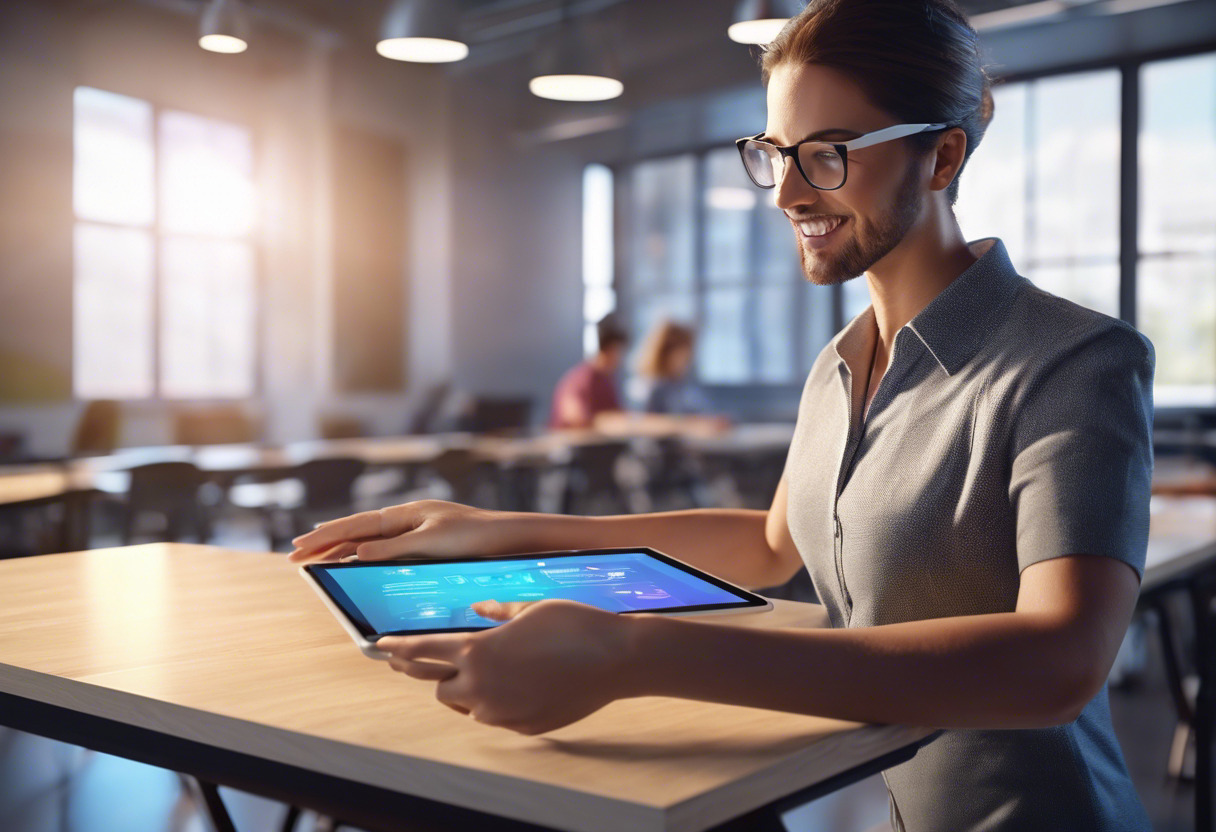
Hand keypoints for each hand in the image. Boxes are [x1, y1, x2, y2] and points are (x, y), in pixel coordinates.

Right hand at [287, 500, 518, 563]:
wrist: (506, 537)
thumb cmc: (474, 537)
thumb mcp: (432, 543)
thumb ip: (394, 548)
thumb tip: (358, 552)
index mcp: (405, 514)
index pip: (356, 526)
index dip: (326, 537)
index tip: (300, 547)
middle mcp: (406, 518)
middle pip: (357, 531)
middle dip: (324, 542)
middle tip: (294, 556)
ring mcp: (414, 529)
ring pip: (368, 539)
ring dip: (340, 547)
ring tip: (313, 555)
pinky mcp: (424, 542)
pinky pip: (384, 547)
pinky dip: (362, 552)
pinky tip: (353, 558)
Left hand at [377, 599, 636, 734]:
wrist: (617, 660)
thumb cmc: (574, 625)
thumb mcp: (530, 608)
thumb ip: (497, 614)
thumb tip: (479, 611)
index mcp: (476, 652)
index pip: (422, 653)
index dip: (398, 650)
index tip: (382, 648)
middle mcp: (482, 687)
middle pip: (439, 689)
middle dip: (438, 674)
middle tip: (434, 661)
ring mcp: (502, 712)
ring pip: (469, 706)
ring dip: (471, 691)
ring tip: (492, 670)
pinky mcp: (524, 727)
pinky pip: (499, 716)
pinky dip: (501, 702)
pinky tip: (521, 684)